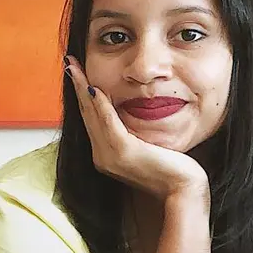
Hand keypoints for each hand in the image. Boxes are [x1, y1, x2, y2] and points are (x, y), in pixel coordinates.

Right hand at [65, 56, 209, 201]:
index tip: (77, 72)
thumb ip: (134, 133)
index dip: (82, 94)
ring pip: (92, 115)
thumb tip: (130, 113)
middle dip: (77, 87)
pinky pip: (108, 123)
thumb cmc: (170, 169)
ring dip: (83, 89)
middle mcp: (102, 156)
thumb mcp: (147, 147)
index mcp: (105, 155)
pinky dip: (101, 105)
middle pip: (86, 114)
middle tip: (70, 63)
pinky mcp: (124, 152)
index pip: (90, 119)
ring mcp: (110, 156)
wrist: (182, 189)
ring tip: (75, 68)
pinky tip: (95, 88)